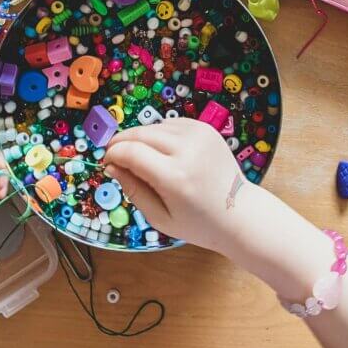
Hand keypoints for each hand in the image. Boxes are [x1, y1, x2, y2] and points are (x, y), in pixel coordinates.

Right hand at [103, 117, 247, 253]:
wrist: (240, 213)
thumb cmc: (198, 223)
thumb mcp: (159, 217)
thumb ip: (133, 190)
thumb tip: (112, 166)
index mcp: (175, 177)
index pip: (130, 152)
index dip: (113, 154)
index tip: (107, 164)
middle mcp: (187, 149)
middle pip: (140, 134)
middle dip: (121, 143)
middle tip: (114, 157)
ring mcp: (199, 135)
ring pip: (154, 126)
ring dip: (139, 138)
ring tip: (139, 158)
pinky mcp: (206, 128)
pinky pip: (171, 124)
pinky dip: (159, 134)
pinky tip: (160, 151)